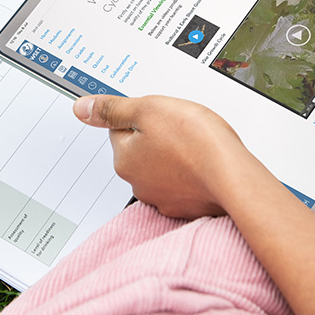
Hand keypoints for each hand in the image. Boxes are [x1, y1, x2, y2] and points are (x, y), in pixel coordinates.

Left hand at [72, 94, 257, 218]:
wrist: (233, 177)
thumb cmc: (196, 142)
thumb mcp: (149, 109)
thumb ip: (113, 108)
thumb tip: (81, 108)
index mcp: (124, 159)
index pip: (121, 129)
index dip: (142, 116)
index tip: (160, 114)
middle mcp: (138, 183)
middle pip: (141, 150)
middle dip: (158, 137)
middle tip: (182, 128)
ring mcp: (162, 198)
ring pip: (162, 167)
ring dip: (175, 156)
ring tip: (196, 146)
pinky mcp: (186, 206)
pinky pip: (182, 184)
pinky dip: (191, 174)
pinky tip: (204, 164)